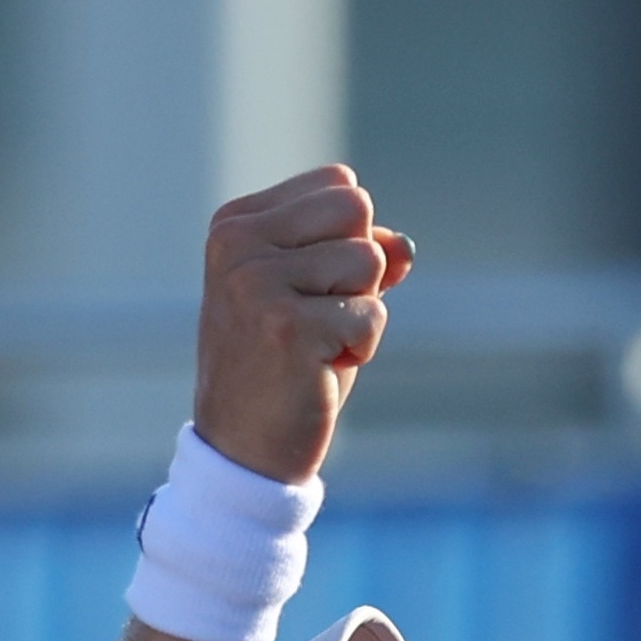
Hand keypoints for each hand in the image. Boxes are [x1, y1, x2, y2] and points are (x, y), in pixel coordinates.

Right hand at [194, 164, 412, 485]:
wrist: (244, 453)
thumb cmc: (283, 371)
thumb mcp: (318, 298)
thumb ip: (357, 256)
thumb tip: (404, 248)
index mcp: (236, 224)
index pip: (339, 186)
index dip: (346, 242)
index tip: (307, 294)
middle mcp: (238, 244)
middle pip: (356, 208)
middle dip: (358, 270)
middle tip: (317, 320)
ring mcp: (257, 282)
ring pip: (370, 260)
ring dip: (360, 313)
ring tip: (316, 349)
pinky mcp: (286, 326)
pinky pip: (373, 314)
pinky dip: (361, 350)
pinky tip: (318, 372)